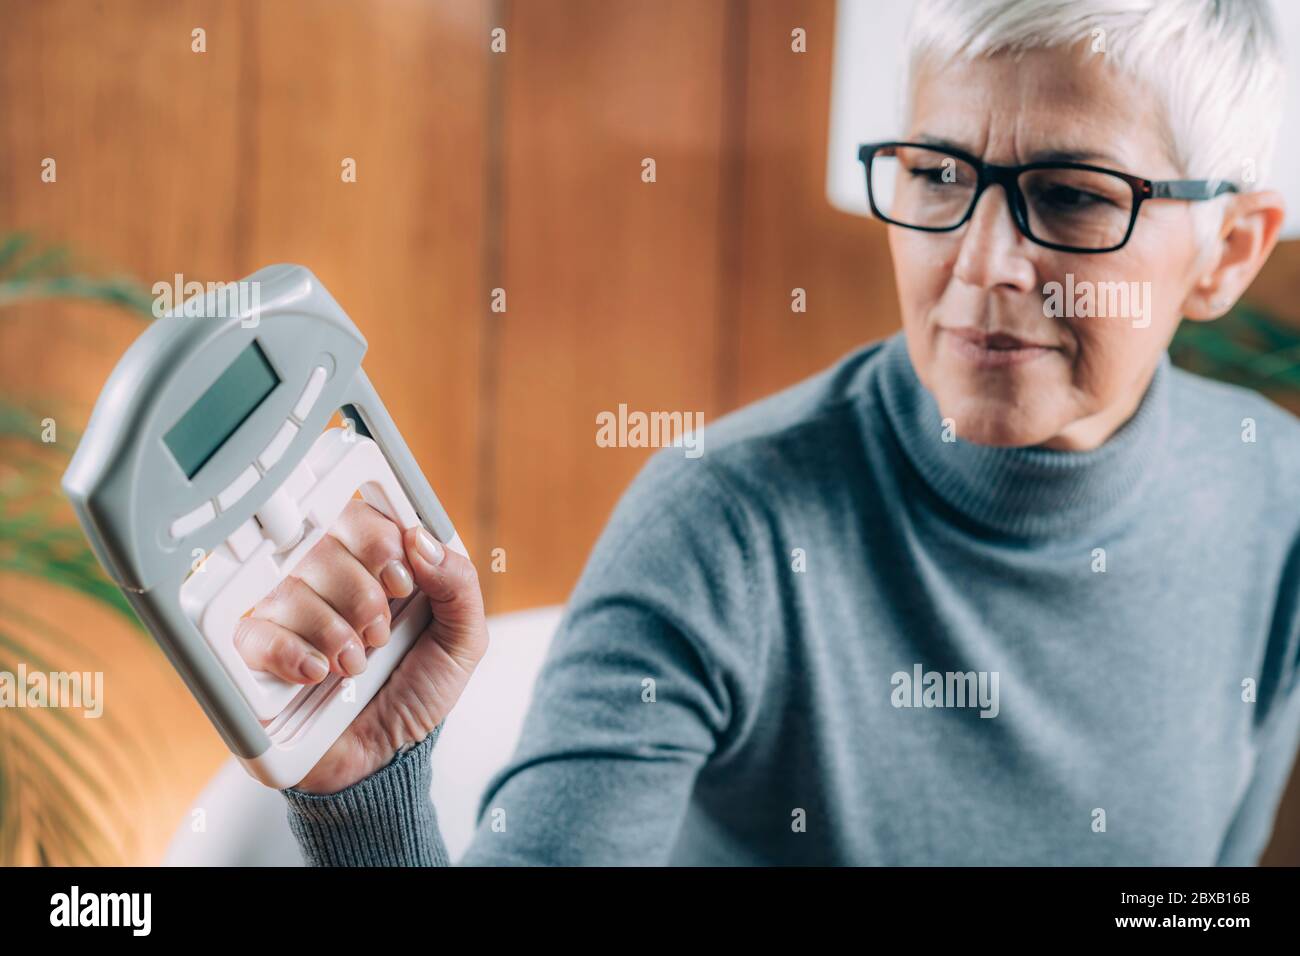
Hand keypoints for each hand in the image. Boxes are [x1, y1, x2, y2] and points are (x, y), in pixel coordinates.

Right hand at [233, 499, 488, 792]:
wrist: (384, 758)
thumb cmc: (418, 692)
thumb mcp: (461, 642)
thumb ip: (458, 584)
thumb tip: (422, 538)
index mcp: (372, 566)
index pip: (359, 516)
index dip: (378, 541)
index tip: (401, 583)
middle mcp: (325, 581)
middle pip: (322, 545)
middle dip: (362, 597)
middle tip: (378, 636)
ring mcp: (286, 614)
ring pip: (290, 586)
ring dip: (333, 632)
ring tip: (353, 666)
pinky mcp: (254, 653)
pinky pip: (253, 631)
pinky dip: (290, 652)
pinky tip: (316, 674)